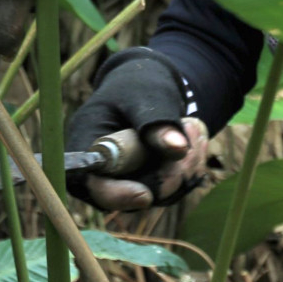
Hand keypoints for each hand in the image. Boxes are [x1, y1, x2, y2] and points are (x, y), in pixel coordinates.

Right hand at [68, 50, 209, 209]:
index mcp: (86, 146)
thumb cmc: (137, 84)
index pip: (90, 184)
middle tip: (193, 130)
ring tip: (194, 126)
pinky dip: (191, 165)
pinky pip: (175, 188)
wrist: (148, 85)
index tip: (145, 196)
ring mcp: (126, 183)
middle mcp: (101, 173)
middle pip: (131, 197)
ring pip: (160, 194)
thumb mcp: (144, 95)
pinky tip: (196, 137)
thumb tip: (178, 149)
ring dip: (187, 166)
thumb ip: (156, 121)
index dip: (114, 195)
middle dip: (168, 173)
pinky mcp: (148, 185)